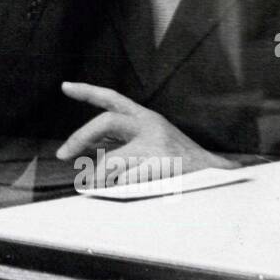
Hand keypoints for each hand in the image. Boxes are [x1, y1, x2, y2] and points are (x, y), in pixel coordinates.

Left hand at [54, 81, 234, 183]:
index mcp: (146, 119)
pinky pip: (125, 181)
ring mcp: (158, 146)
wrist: (217, 180)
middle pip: (105, 121)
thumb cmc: (179, 164)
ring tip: (102, 188)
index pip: (112, 99)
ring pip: (112, 160)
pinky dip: (117, 189)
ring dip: (102, 177)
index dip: (88, 91)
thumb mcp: (149, 144)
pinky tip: (125, 193)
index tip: (65, 86)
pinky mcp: (162, 167)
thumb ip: (119, 142)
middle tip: (62, 154)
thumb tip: (87, 148)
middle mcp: (151, 126)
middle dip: (79, 137)